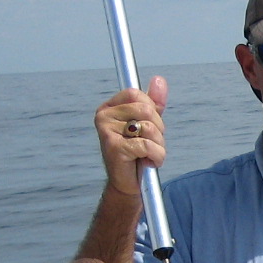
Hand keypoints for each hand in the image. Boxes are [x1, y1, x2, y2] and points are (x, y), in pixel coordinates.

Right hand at [93, 75, 167, 196]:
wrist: (128, 183)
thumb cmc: (137, 152)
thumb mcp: (148, 124)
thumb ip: (154, 102)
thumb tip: (158, 79)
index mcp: (109, 107)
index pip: (137, 95)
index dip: (152, 111)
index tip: (148, 127)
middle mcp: (103, 116)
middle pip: (146, 110)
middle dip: (158, 129)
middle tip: (150, 144)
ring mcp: (106, 132)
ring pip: (149, 127)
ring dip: (158, 144)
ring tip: (149, 154)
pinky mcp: (114, 148)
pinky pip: (147, 145)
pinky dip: (157, 156)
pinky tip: (149, 162)